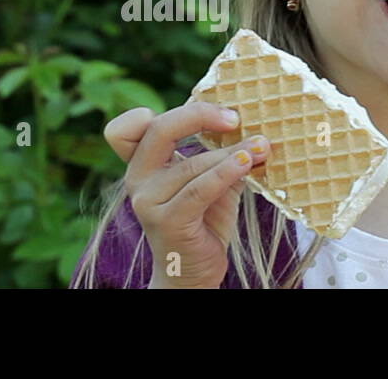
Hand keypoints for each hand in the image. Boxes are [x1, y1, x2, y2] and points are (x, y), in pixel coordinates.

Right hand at [104, 103, 269, 288]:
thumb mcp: (209, 182)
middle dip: (199, 115)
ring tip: (261, 146)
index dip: (152, 113)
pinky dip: (226, 171)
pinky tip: (247, 163)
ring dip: (232, 151)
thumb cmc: (202, 224)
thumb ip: (222, 157)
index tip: (200, 113)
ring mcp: (148, 202)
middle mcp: (137, 180)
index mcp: (141, 165)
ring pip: (192, 162)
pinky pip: (200, 188)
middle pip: (157, 129)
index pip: (125, 128)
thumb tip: (258, 132)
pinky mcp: (168, 222)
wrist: (192, 274)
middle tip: (235, 117)